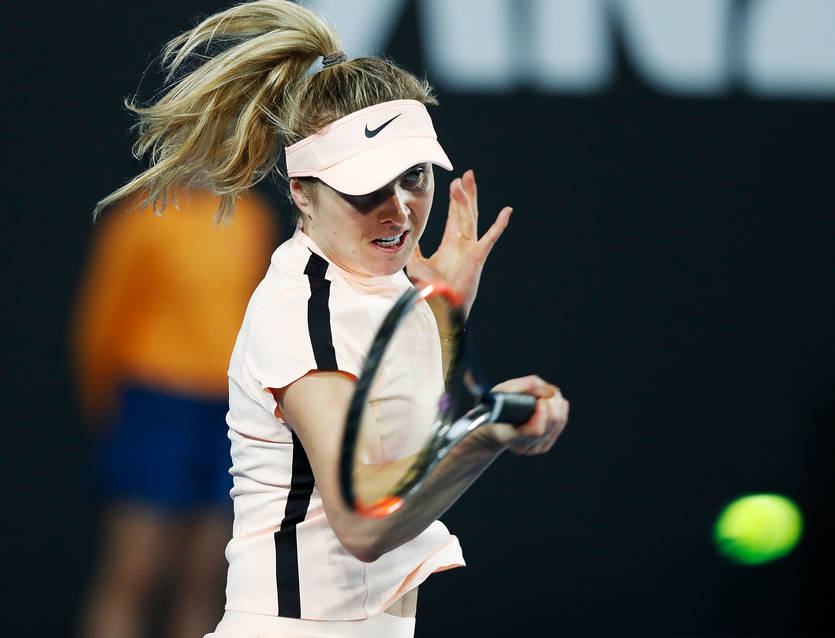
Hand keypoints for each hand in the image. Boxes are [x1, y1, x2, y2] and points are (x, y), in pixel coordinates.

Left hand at [407, 169, 511, 317]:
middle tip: (466, 174)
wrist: (441, 305)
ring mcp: (472, 248)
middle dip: (465, 193)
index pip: (454, 217)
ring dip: (468, 199)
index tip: (455, 184)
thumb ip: (414, 249)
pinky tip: (506, 212)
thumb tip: (409, 236)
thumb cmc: (431, 288)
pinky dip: (499, 225)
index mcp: (451, 244)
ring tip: (467, 180)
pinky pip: (490, 237)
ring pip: (471, 218)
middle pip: (466, 212)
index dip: (455, 201)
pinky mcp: (477, 256)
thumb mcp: (416, 264)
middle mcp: (463, 243)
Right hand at [485, 375, 569, 454]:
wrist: (493, 426)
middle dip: (552, 403)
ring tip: (544, 395)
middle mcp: (523, 446)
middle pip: (551, 424)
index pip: (536, 430)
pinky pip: (561, 423)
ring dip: (556, 404)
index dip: (543, 412)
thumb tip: (549, 389)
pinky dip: (558, 409)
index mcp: (508, 436)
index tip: (540, 399)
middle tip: (543, 392)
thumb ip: (524, 386)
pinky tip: (548, 403)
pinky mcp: (545, 445)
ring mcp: (535, 448)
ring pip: (559, 422)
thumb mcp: (502, 390)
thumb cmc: (496, 407)